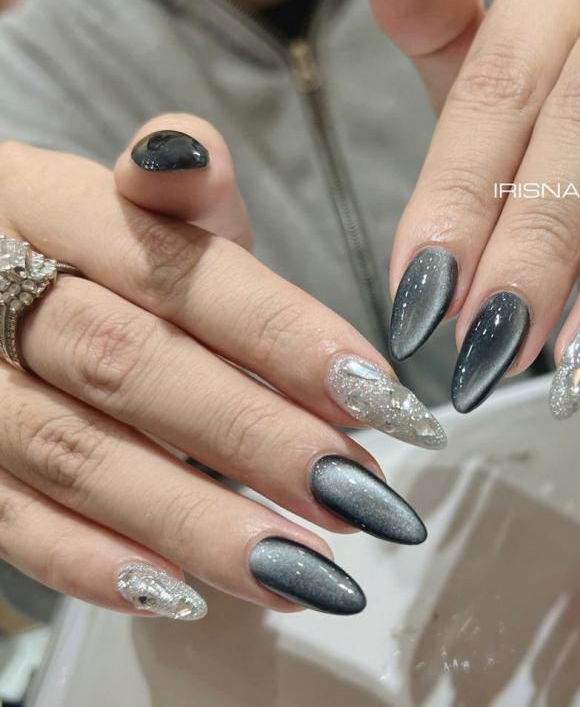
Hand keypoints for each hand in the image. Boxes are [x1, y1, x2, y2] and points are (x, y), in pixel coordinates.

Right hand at [0, 115, 442, 619]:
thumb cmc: (97, 250)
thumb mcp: (143, 210)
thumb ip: (184, 197)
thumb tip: (192, 151)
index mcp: (50, 204)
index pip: (175, 268)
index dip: (279, 333)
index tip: (376, 393)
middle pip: (129, 365)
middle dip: (253, 435)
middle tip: (357, 491)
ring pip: (74, 454)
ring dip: (195, 518)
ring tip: (304, 568)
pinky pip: (7, 519)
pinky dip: (93, 562)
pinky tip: (185, 593)